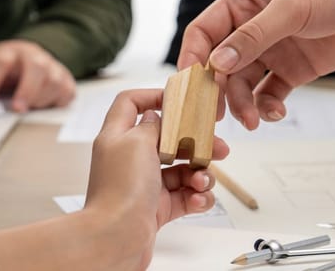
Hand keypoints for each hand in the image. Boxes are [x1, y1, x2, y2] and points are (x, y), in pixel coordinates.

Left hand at [0, 40, 75, 111]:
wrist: (27, 61)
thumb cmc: (4, 71)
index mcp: (9, 51)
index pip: (0, 62)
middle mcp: (34, 56)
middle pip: (37, 67)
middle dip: (27, 90)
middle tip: (17, 109)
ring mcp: (53, 66)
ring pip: (54, 82)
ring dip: (40, 100)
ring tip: (28, 108)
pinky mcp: (66, 79)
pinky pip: (67, 93)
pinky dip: (56, 102)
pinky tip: (43, 105)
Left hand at [0, 89, 229, 270]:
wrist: (115, 238)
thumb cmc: (121, 190)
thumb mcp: (137, 142)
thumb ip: (153, 125)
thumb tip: (158, 118)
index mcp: (118, 137)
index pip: (131, 103)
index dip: (154, 96)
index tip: (181, 102)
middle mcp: (130, 159)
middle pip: (169, 140)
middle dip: (197, 144)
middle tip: (219, 148)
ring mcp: (145, 185)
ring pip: (182, 170)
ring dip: (200, 174)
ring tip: (202, 182)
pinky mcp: (157, 208)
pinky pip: (185, 196)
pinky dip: (197, 197)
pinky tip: (198, 199)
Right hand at [177, 0, 334, 129]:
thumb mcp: (292, 9)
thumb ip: (253, 37)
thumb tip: (215, 64)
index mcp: (242, 3)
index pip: (203, 33)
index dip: (191, 60)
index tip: (188, 88)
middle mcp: (251, 29)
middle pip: (218, 66)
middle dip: (215, 92)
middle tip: (214, 119)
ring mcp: (272, 51)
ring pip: (242, 85)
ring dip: (242, 105)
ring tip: (253, 121)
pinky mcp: (292, 70)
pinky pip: (269, 94)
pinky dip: (268, 107)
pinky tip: (275, 114)